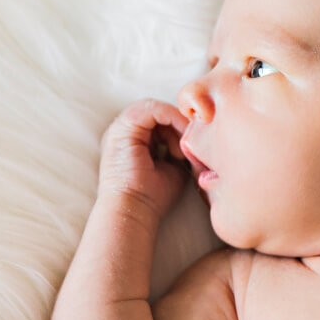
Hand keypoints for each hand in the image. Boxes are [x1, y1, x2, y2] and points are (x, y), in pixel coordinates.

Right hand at [98, 99, 190, 218]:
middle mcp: (124, 132)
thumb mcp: (174, 168)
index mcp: (133, 141)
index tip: (199, 141)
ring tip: (187, 144)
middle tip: (196, 140)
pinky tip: (182, 137)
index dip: (181, 126)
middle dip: (180, 123)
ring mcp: (120, 129)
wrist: (134, 211)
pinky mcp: (122, 129)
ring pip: (157, 108)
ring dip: (178, 122)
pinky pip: (152, 109)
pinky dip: (172, 118)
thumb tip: (199, 138)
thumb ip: (181, 150)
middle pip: (159, 112)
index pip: (160, 120)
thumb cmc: (153, 197)